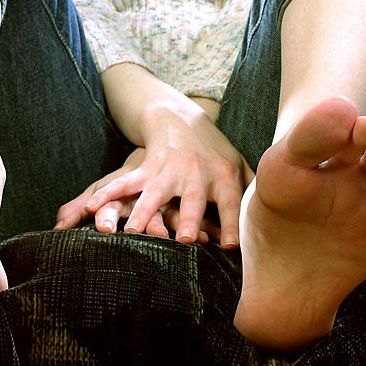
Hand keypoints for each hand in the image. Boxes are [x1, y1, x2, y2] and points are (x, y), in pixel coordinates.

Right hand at [55, 113, 253, 247]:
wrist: (182, 118)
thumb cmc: (216, 152)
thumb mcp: (240, 166)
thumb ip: (253, 192)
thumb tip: (275, 218)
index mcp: (223, 177)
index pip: (229, 204)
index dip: (230, 223)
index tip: (229, 247)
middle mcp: (196, 174)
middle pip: (192, 200)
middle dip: (188, 220)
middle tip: (181, 242)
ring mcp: (169, 170)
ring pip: (154, 194)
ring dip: (143, 213)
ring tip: (133, 232)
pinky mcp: (147, 168)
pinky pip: (125, 183)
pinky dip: (107, 195)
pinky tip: (91, 208)